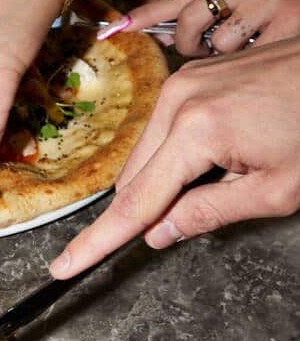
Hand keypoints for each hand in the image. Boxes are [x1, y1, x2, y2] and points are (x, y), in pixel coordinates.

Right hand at [51, 37, 299, 276]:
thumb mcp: (277, 188)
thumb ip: (209, 213)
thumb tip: (158, 234)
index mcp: (196, 131)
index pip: (134, 203)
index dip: (98, 241)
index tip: (63, 267)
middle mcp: (175, 100)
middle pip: (134, 177)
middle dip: (148, 207)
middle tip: (193, 217)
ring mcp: (180, 81)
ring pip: (147, 152)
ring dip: (167, 178)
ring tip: (230, 173)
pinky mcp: (190, 73)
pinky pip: (163, 127)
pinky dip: (177, 152)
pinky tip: (223, 150)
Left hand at [118, 0, 299, 55]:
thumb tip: (154, 30)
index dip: (145, 15)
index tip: (116, 28)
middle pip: (189, 24)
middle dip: (187, 45)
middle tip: (199, 50)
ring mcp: (267, 2)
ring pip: (219, 45)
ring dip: (225, 55)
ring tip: (244, 45)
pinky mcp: (288, 23)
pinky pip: (252, 55)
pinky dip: (253, 59)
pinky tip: (265, 47)